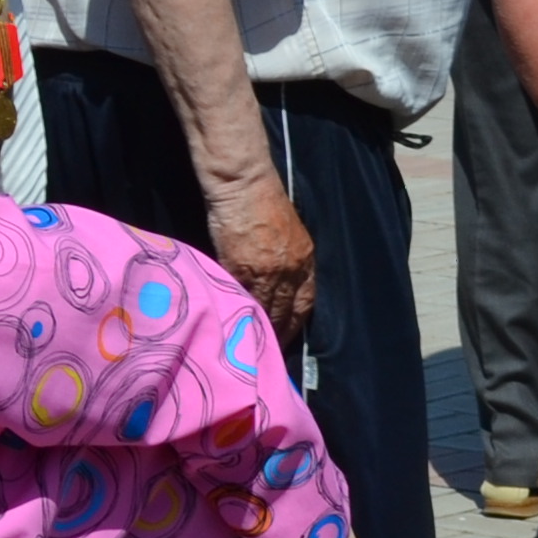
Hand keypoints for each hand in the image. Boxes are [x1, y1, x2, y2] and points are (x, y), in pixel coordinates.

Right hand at [205, 182, 316, 347]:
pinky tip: (232, 327)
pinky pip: (242, 299)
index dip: (294, 324)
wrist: (244, 184)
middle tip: (266, 353)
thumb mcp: (284, 234)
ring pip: (265, 311)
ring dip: (258, 331)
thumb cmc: (260, 202)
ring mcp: (268, 271)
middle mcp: (292, 268)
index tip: (285, 338)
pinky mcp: (242, 269)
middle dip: (277, 334)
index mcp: (305, 258)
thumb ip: (282, 260)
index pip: (304, 302)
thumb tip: (272, 286)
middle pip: (286, 312)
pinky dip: (238, 315)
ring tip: (248, 348)